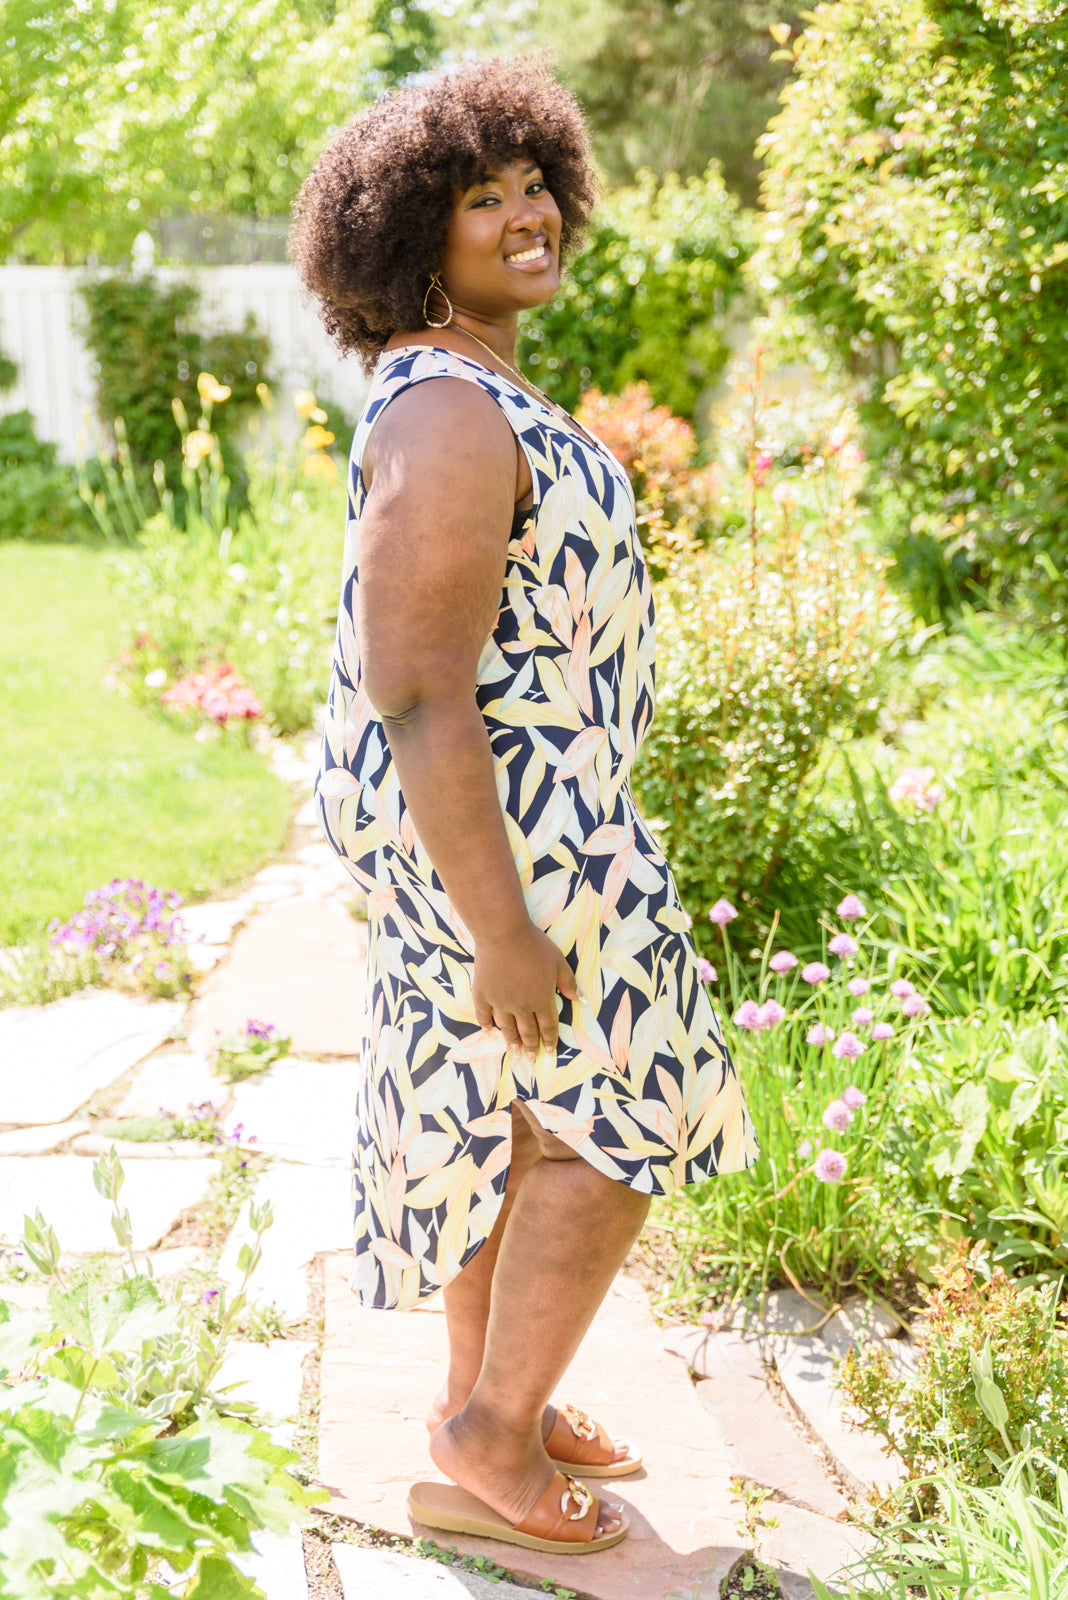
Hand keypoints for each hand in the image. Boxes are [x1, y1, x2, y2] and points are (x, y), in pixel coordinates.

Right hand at [472, 921, 579, 1055]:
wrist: (502, 933)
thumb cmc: (534, 945)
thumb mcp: (558, 962)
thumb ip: (569, 983)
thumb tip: (581, 1000)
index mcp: (542, 1000)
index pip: (548, 1026)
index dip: (549, 1039)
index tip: (549, 1050)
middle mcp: (521, 1006)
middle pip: (527, 1031)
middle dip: (531, 1046)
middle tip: (531, 1057)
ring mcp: (499, 1002)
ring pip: (506, 1027)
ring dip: (511, 1041)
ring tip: (513, 1051)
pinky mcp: (482, 994)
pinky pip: (483, 1015)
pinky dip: (486, 1025)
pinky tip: (489, 1031)